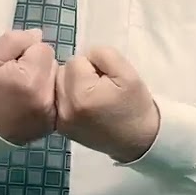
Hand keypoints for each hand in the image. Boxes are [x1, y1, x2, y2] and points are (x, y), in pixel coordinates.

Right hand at [0, 28, 57, 144]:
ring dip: (43, 80)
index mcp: (31, 78)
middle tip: (17, 78)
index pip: (43, 48)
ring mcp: (53, 112)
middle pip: (52, 63)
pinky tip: (30, 103)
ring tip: (23, 91)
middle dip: (37, 66)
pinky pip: (56, 98)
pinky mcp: (53, 123)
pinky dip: (46, 97)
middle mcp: (47, 96)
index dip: (27, 53)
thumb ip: (13, 41)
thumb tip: (38, 35)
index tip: (13, 66)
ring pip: (55, 80)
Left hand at [55, 46, 159, 163]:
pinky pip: (58, 101)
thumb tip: (85, 56)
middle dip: (80, 75)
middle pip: (63, 72)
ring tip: (92, 97)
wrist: (138, 140)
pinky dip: (70, 99)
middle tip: (100, 88)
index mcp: (81, 95)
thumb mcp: (128, 73)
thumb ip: (103, 54)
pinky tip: (85, 108)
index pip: (76, 60)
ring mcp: (61, 122)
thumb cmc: (134, 105)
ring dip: (73, 86)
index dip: (94, 66)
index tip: (107, 80)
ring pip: (58, 85)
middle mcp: (65, 110)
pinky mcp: (61, 129)